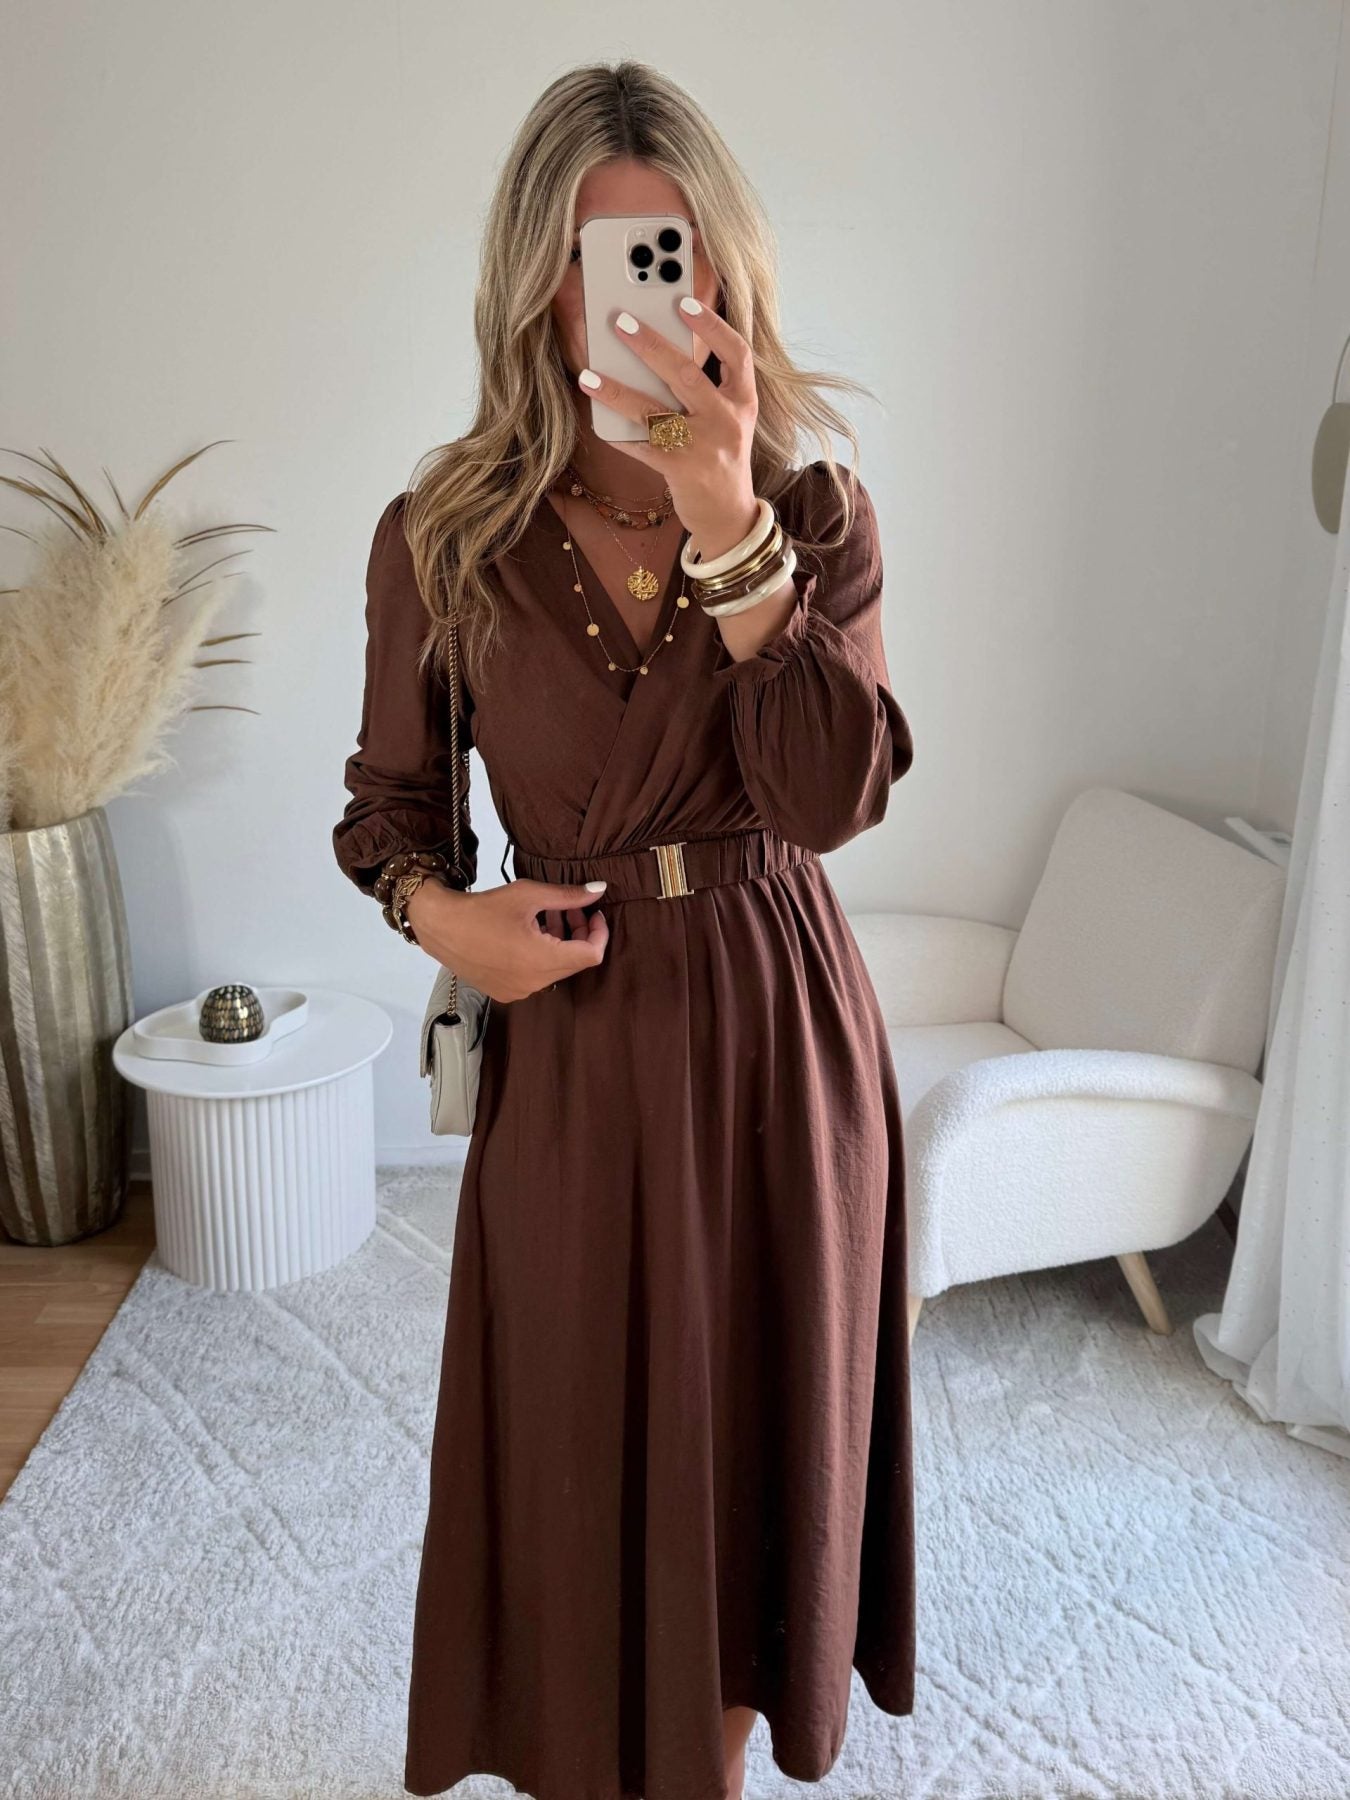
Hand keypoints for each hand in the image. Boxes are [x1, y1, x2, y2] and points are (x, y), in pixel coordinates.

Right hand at [405, 878, 609, 1003]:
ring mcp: (519, 991)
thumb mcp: (529, 895)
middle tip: (567, 908)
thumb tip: (600, 890)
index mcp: (542, 961)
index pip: (592, 955)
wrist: (439, 926)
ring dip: (559, 943)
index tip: (592, 912)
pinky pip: (536, 976)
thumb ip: (568, 896)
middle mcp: (534, 983)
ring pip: (555, 969)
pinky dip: (541, 956)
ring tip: (546, 915)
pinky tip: (527, 933)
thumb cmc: (483, 908)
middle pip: (574, 962)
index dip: (599, 932)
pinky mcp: (505, 992)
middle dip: (577, 934)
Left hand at [578, 299, 759, 556]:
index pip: (736, 354)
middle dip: (651, 346)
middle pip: (687, 375)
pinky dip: (618, 433)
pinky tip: (597, 420)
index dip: (711, 325)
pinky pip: (642, 446)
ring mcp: (705, 447)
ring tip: (589, 375)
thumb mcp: (727, 419)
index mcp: (743, 401)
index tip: (683, 301)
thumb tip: (654, 354)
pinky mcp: (681, 471)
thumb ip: (706, 388)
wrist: (728, 514)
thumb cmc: (719, 456)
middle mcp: (728, 421)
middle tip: (621, 323)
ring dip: (618, 392)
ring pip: (655, 412)